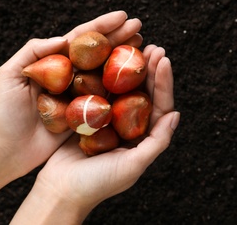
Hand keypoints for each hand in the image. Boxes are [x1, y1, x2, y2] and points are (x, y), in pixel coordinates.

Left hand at [0, 11, 142, 176]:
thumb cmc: (3, 112)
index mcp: (54, 62)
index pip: (81, 39)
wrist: (7, 149)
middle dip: (120, 38)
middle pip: (99, 52)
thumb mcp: (10, 75)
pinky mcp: (85, 115)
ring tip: (144, 48)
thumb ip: (33, 52)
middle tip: (140, 28)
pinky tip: (137, 81)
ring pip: (106, 73)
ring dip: (125, 59)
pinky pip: (106, 99)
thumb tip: (64, 38)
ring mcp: (79, 95)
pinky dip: (122, 89)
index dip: (102, 26)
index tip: (122, 17)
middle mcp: (70, 76)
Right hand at [33, 45, 179, 218]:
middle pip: (143, 93)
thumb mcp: (132, 166)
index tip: (163, 60)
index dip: (163, 83)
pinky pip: (99, 92)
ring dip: (129, 68)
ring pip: (122, 89)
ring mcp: (107, 119)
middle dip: (149, 70)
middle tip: (153, 47)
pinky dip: (104, 75)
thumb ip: (156, 142)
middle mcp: (127, 126)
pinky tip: (106, 59)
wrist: (60, 190)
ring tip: (135, 47)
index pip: (159, 106)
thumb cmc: (97, 184)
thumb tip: (176, 114)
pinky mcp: (88, 116)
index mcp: (142, 137)